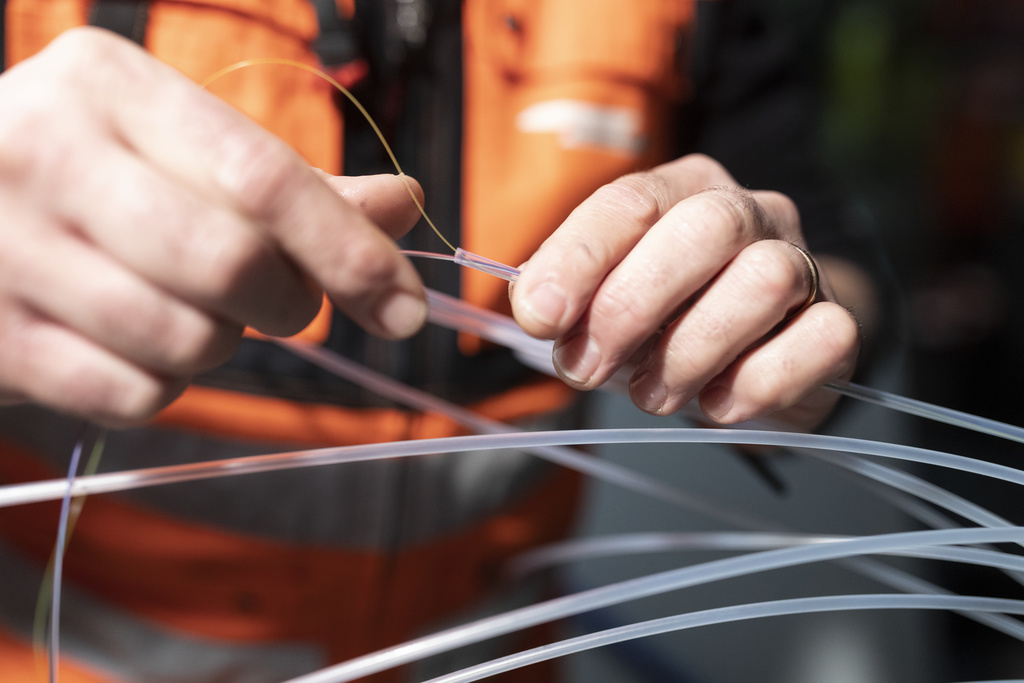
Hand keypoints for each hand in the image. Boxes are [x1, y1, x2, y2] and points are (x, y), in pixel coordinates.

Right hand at [0, 28, 425, 424]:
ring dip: (223, 345)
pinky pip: (137, 395)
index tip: (404, 306)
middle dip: (290, 304)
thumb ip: (290, 184)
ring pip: (190, 341)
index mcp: (109, 85)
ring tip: (191, 309)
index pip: (265, 178)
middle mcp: (44, 153)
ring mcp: (6, 250)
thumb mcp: (177, 149)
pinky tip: (139, 344)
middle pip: (233, 265)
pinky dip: (166, 385)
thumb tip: (404, 204)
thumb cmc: (87, 175)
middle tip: (286, 302)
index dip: (352, 252)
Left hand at [511, 154, 860, 429]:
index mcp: (682, 190)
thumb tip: (537, 311)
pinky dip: (760, 381)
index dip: (579, 259)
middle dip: (632, 304)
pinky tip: (717, 405)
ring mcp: (803, 262)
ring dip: (692, 350)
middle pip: (704, 228)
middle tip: (588, 367)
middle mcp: (749, 212)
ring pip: (766, 280)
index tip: (539, 317)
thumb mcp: (609, 299)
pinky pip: (821, 338)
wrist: (763, 348)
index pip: (630, 201)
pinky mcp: (838, 321)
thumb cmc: (671, 319)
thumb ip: (573, 299)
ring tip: (651, 396)